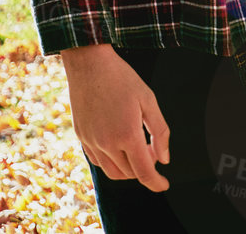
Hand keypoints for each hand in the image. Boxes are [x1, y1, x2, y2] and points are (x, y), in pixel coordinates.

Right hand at [62, 43, 169, 191]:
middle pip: (130, 173)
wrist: (88, 61)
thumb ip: (160, 132)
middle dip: (145, 167)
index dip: (157, 183)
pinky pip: (97, 161)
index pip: (144, 173)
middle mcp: (107, 142)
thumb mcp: (148, 99)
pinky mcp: (81, 136)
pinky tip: (116, 144)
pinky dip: (110, 161)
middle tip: (151, 148)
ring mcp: (91, 140)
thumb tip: (164, 159)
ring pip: (113, 172)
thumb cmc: (120, 77)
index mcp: (127, 134)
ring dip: (127, 169)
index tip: (163, 184)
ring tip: (134, 148)